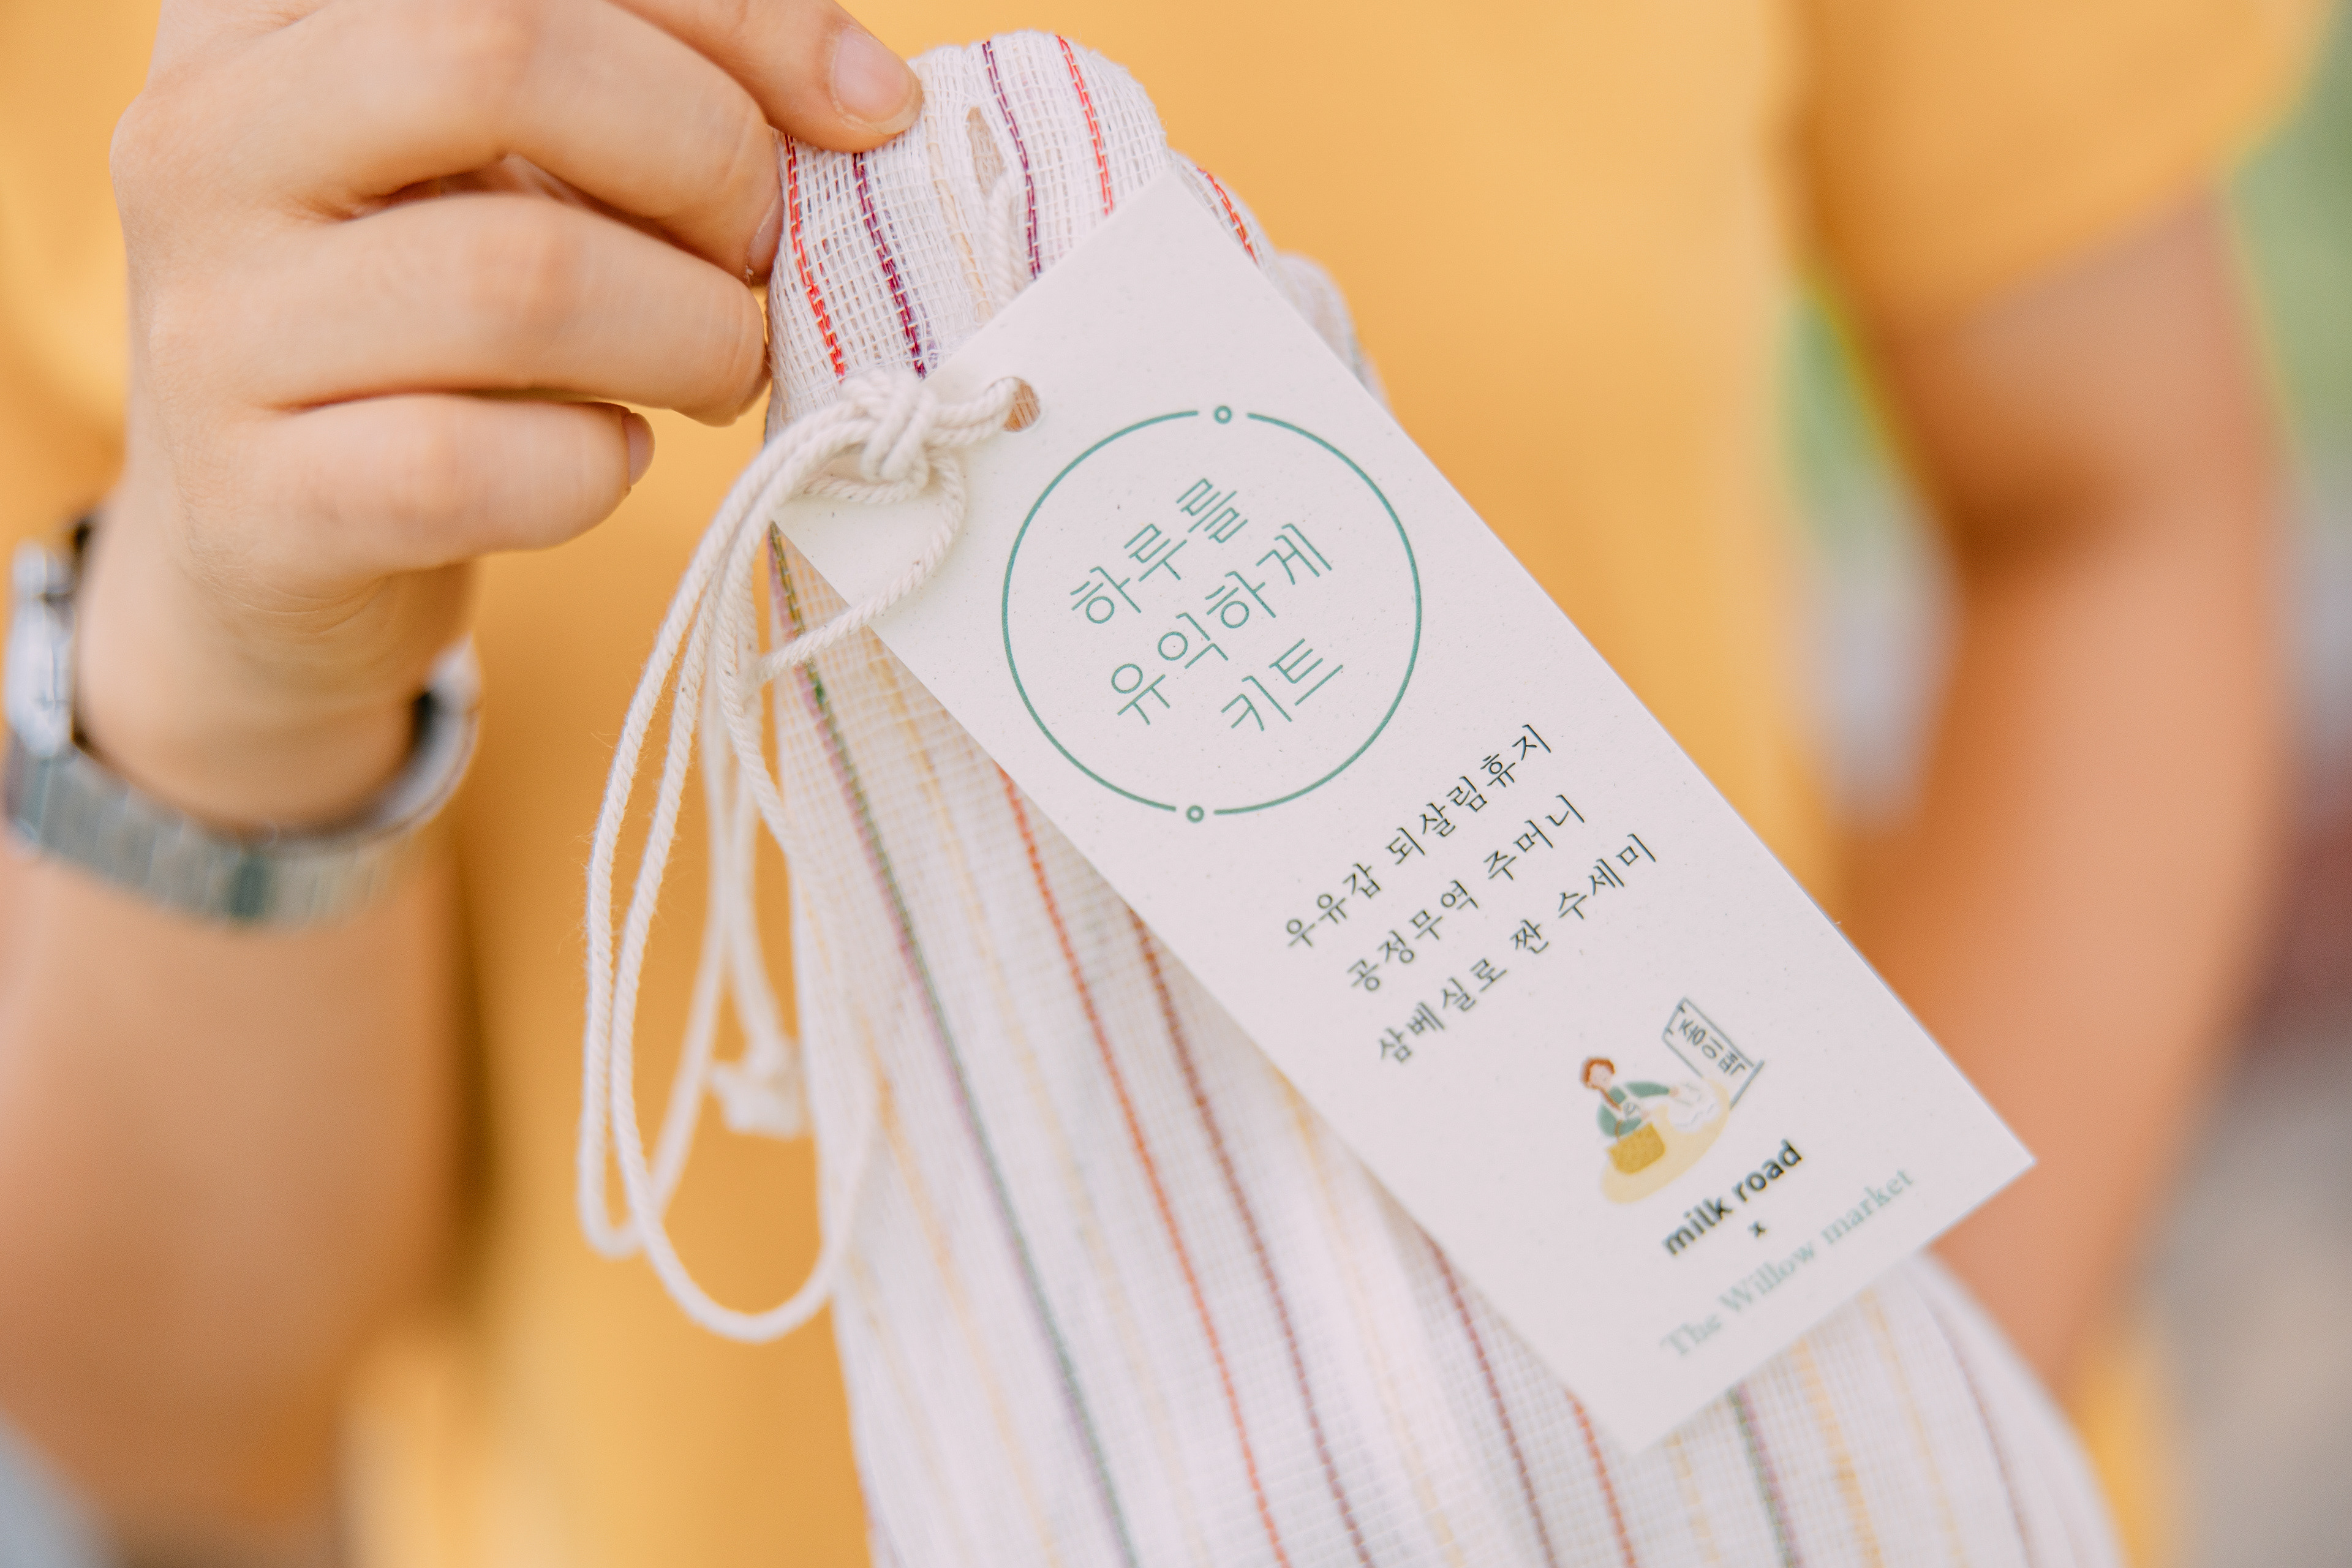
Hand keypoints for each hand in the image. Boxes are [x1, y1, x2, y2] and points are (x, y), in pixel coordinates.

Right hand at [87, 0, 920, 827]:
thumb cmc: (432, 322)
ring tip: (715, 365)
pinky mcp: (254, 504)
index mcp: (269, 10)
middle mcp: (204, 139)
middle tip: (759, 254)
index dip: (741, 16)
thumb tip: (865, 98)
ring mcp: (213, 326)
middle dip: (706, 158)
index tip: (866, 108)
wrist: (268, 542)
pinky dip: (597, 469)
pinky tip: (608, 456)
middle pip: (503, 55)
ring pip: (517, 278)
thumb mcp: (512, 167)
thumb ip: (650, 92)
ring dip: (690, 334)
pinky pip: (473, 468)